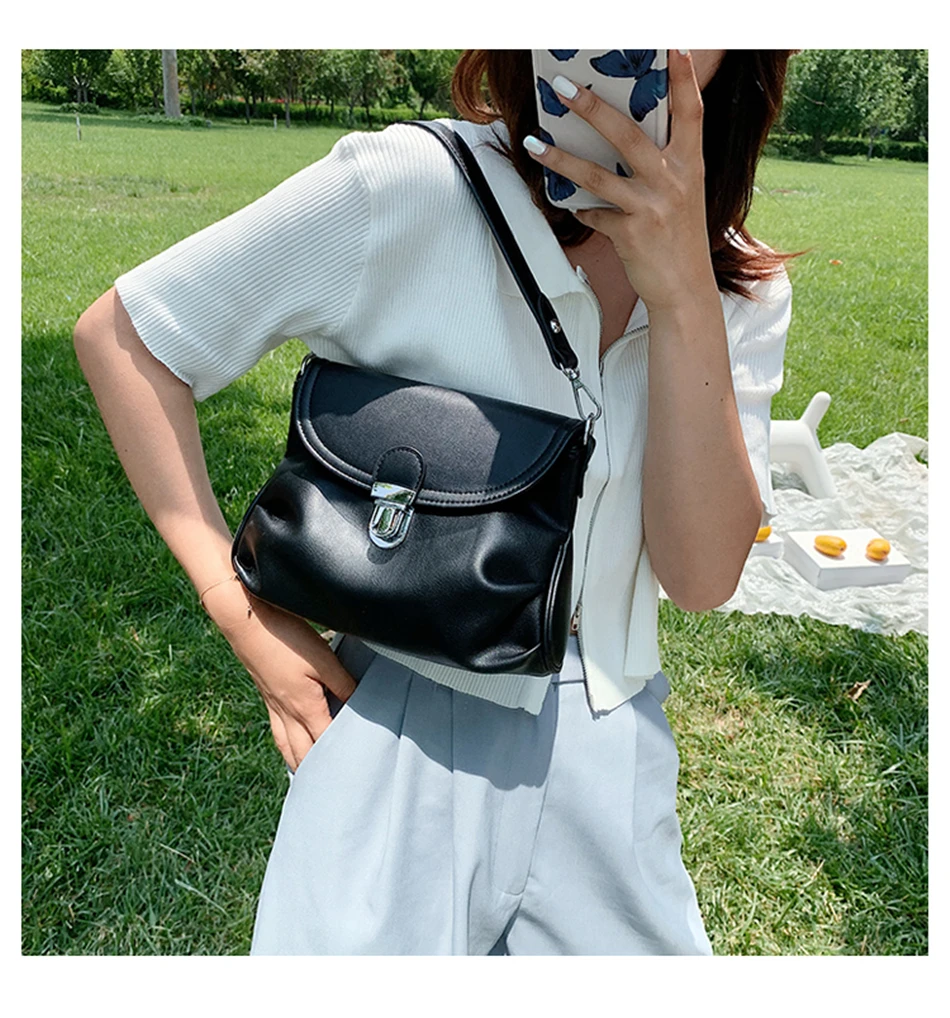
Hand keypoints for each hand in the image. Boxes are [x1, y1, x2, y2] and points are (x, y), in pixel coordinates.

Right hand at [202, 579, 356, 771]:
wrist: (246, 622)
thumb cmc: (285, 638)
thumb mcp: (322, 658)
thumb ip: (343, 682)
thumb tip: (360, 702)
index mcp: (304, 706)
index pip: (325, 742)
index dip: (339, 758)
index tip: (353, 772)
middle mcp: (286, 713)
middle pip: (302, 753)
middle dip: (315, 771)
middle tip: (331, 786)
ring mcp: (273, 705)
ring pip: (286, 745)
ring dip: (298, 762)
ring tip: (308, 776)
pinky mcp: (266, 695)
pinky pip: (277, 730)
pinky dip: (285, 744)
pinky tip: (289, 741)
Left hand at [523, 50, 717, 314]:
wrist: (685, 288)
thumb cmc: (680, 238)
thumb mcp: (683, 193)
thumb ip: (664, 163)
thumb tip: (620, 137)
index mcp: (692, 164)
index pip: (691, 111)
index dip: (684, 77)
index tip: (674, 46)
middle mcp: (673, 180)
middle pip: (626, 133)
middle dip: (590, 107)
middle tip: (561, 86)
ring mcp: (651, 207)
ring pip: (596, 175)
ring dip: (559, 158)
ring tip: (534, 142)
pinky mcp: (630, 233)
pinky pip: (593, 214)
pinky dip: (580, 209)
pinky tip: (571, 205)